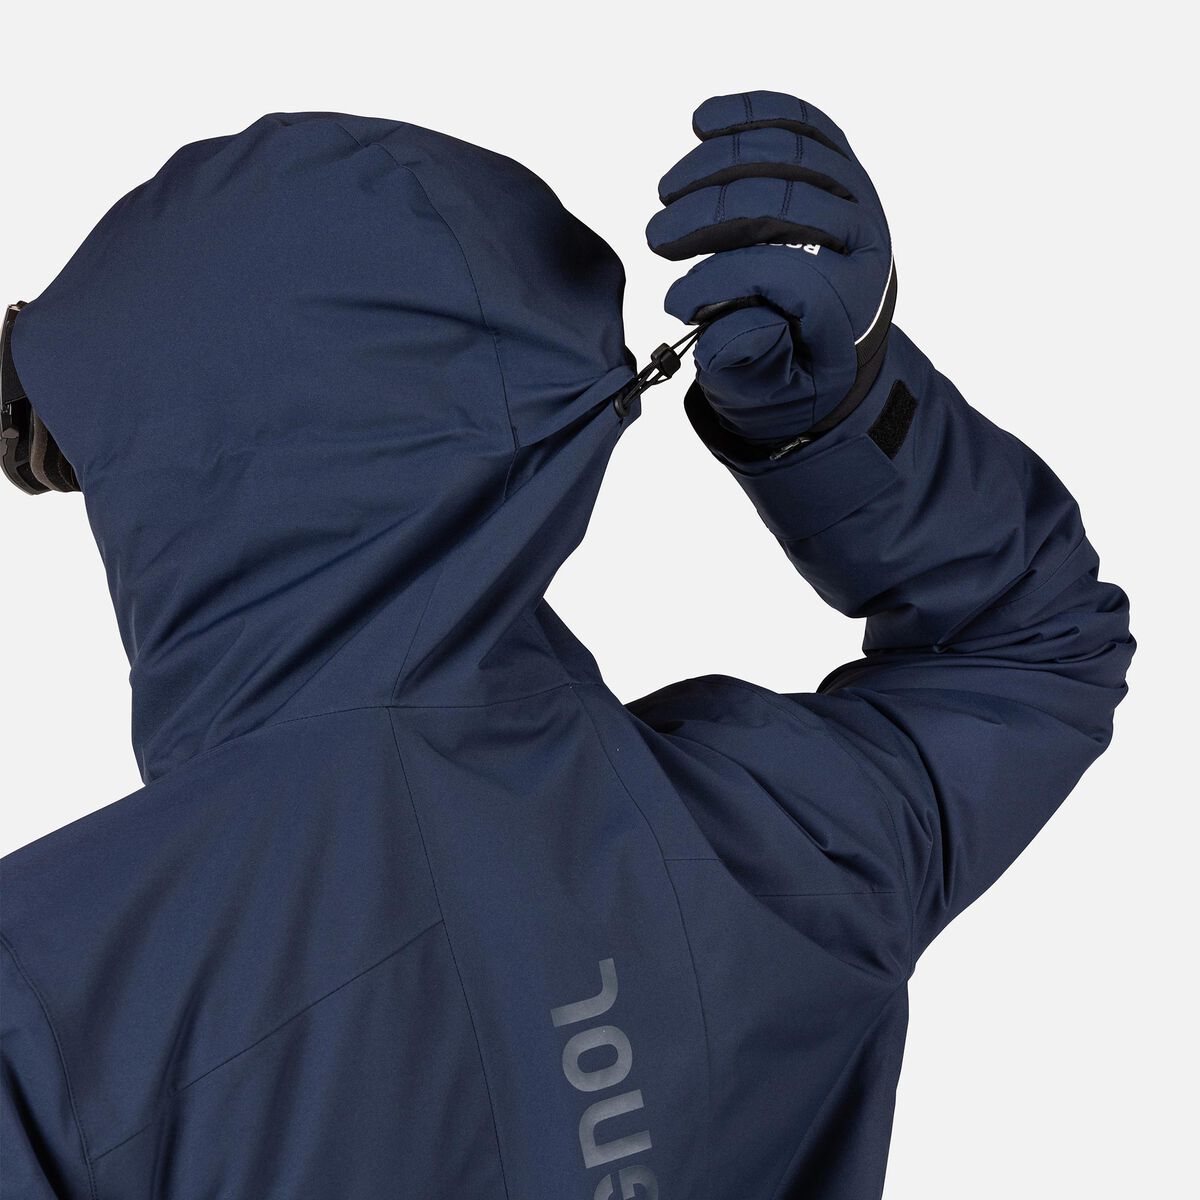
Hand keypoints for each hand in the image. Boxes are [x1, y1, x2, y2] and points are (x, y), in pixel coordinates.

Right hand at [647, 91, 894, 445]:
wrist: (839, 337)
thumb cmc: (800, 366)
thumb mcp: (778, 395)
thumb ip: (752, 368)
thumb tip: (726, 324)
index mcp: (854, 298)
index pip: (786, 273)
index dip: (721, 283)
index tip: (674, 305)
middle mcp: (865, 236)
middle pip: (786, 202)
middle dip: (709, 216)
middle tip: (658, 240)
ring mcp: (855, 191)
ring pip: (788, 152)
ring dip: (717, 163)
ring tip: (667, 193)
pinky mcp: (839, 162)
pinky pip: (800, 122)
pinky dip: (750, 114)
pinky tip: (703, 121)